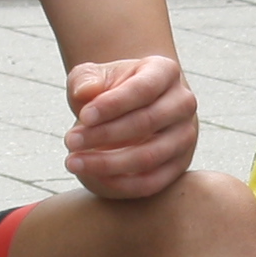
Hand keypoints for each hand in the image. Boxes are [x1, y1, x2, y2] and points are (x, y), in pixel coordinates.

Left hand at [64, 54, 198, 200]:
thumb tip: (85, 92)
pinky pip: (152, 182)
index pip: (143, 89)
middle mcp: (182, 103)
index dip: (113, 104)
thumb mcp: (94, 77)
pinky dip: (120, 184)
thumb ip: (85, 79)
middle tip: (70, 140)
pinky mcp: (179, 165)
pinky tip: (92, 177)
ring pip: (150, 156)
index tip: (83, 116)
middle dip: (105, 134)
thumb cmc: (110, 90)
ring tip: (73, 162)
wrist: (133, 109)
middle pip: (147, 122)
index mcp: (165, 72)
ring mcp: (185, 136)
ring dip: (108, 162)